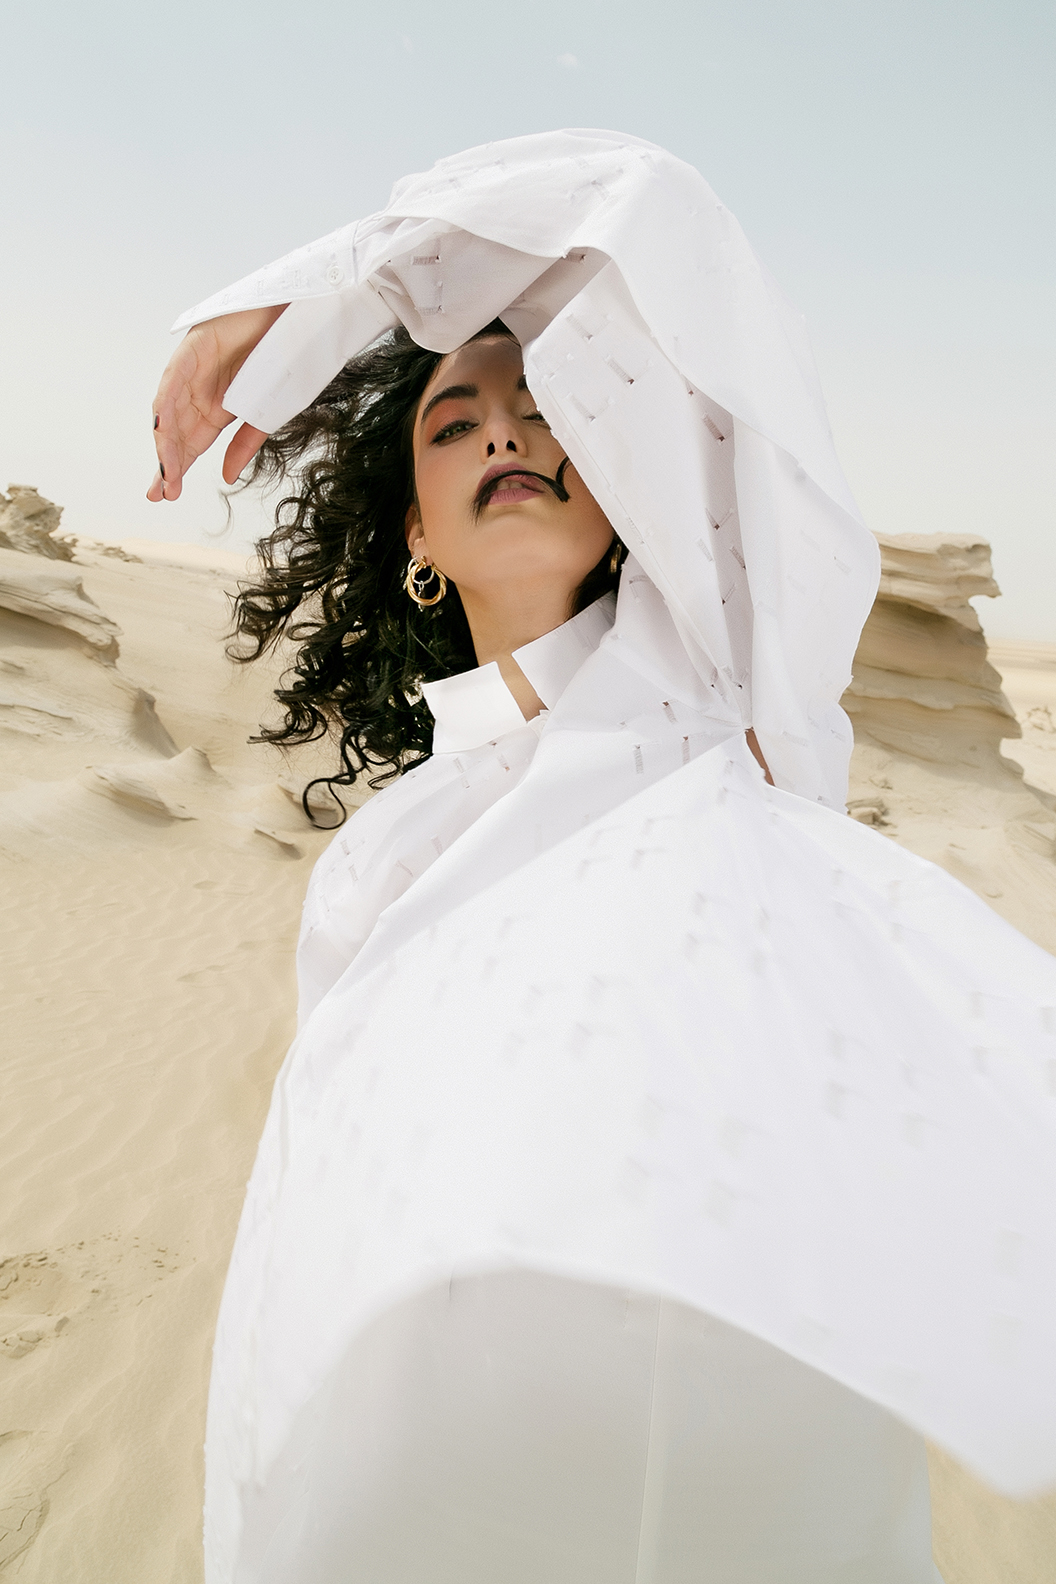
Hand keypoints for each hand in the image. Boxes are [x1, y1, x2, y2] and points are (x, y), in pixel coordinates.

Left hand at [147, 304, 287, 500]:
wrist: (300, 325)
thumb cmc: (284, 366)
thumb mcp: (263, 415)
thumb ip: (243, 444)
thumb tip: (227, 478)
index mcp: (212, 411)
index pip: (187, 444)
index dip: (176, 469)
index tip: (167, 496)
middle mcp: (197, 393)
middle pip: (174, 433)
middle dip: (167, 463)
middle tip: (163, 492)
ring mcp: (193, 370)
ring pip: (170, 411)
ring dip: (166, 441)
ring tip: (167, 470)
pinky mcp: (194, 347)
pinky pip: (175, 378)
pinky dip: (167, 402)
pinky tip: (162, 427)